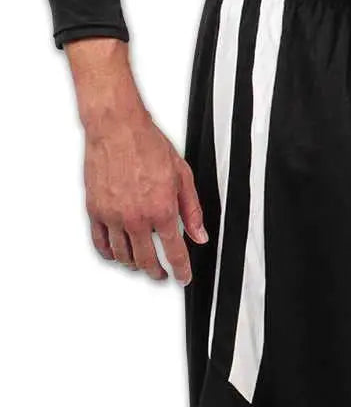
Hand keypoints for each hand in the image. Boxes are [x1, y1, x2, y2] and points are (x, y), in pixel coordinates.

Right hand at [67, 38, 207, 284]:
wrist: (117, 128)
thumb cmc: (149, 146)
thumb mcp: (183, 178)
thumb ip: (193, 211)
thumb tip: (199, 235)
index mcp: (162, 210)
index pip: (174, 252)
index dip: (181, 270)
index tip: (183, 278)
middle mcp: (136, 217)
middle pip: (146, 260)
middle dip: (157, 272)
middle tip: (162, 274)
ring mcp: (112, 216)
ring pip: (123, 255)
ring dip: (134, 265)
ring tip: (142, 264)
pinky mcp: (94, 210)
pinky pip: (100, 243)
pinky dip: (110, 253)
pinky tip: (117, 254)